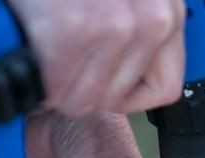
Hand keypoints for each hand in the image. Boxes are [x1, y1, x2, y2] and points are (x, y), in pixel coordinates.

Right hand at [10, 0, 185, 115]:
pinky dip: (40, 82)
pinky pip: (58, 91)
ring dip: (61, 86)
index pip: (165, 87)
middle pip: (119, 96)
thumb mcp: (123, 1)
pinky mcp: (73, 29)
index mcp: (169, 8)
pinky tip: (35, 51)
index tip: (107, 82)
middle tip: (65, 59)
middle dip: (86, 86)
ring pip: (88, 100)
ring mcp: (116, 24)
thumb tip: (131, 68)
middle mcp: (154, 17)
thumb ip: (137, 24)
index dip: (129, 92)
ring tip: (48, 51)